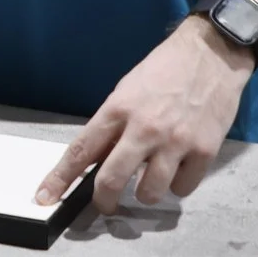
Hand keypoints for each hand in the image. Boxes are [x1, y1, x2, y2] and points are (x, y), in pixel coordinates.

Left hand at [36, 19, 251, 213]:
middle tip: (106, 203)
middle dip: (104, 200)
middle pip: (111, 181)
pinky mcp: (204, 151)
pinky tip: (179, 165)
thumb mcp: (128, 89)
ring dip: (147, 192)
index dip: (59, 179)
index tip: (45, 198)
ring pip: (149, 193)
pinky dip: (178, 183)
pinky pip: (183, 188)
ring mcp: (175, 142)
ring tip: (153, 174)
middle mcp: (144, 128)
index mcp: (118, 109)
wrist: (212, 53)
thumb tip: (97, 160)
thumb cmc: (166, 70)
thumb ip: (113, 125)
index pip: (81, 151)